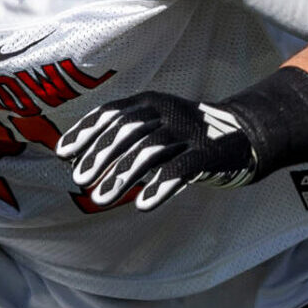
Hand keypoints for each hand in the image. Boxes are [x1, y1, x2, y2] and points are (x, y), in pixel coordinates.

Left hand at [57, 91, 256, 210]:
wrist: (244, 134)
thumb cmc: (184, 137)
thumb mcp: (153, 128)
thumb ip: (122, 140)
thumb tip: (77, 162)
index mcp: (149, 102)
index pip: (111, 113)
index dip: (85, 132)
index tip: (63, 154)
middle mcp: (167, 112)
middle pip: (127, 130)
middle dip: (99, 155)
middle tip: (79, 180)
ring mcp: (189, 132)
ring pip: (150, 150)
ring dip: (121, 175)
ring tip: (100, 198)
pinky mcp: (209, 153)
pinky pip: (181, 169)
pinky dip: (160, 186)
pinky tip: (142, 204)